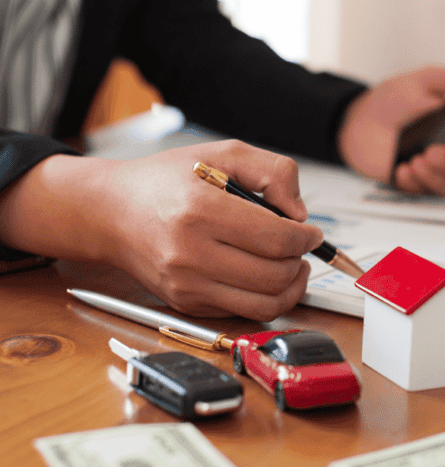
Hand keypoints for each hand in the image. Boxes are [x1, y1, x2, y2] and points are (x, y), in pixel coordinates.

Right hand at [0, 140, 322, 319]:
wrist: (113, 213)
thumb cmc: (165, 181)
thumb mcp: (222, 153)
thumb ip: (272, 171)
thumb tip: (299, 214)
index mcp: (202, 211)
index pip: (276, 238)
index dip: (306, 238)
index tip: (310, 232)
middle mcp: (191, 254)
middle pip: (275, 275)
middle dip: (301, 261)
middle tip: (302, 247)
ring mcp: (186, 286)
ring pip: (264, 304)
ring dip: (291, 287)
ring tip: (291, 266)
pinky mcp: (186, 304)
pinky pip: (242, 313)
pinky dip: (265, 298)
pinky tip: (263, 276)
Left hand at [337, 66, 444, 195]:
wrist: (357, 121)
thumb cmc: (391, 102)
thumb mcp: (422, 81)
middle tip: (432, 151)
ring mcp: (433, 169)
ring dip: (437, 176)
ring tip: (417, 160)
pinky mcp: (415, 183)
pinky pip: (424, 192)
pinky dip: (414, 183)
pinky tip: (402, 168)